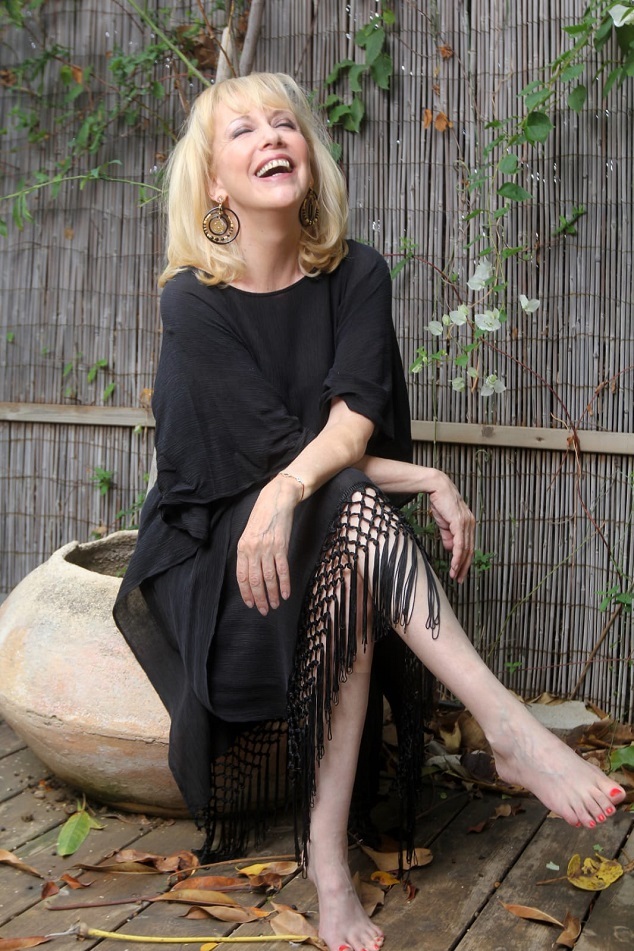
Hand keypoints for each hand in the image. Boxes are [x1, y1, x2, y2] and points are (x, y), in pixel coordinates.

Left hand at [236, 477, 298, 613]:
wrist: (276, 500)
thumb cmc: (262, 517)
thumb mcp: (248, 534)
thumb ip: (248, 552)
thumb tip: (250, 573)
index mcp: (242, 548)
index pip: (242, 576)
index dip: (246, 592)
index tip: (250, 604)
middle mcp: (253, 550)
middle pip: (255, 581)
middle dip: (259, 599)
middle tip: (264, 610)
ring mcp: (267, 549)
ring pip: (269, 578)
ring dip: (272, 595)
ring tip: (275, 605)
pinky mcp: (281, 547)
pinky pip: (282, 570)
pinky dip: (284, 584)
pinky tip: (285, 594)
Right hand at [427, 473, 474, 582]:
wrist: (437, 487)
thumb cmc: (440, 502)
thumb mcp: (444, 523)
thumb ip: (448, 536)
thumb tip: (451, 549)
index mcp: (468, 524)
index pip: (468, 546)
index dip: (464, 561)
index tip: (459, 572)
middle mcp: (470, 524)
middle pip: (470, 550)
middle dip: (464, 567)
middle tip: (459, 579)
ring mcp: (467, 524)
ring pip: (466, 549)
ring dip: (460, 565)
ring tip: (455, 575)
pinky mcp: (460, 523)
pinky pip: (460, 544)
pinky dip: (458, 556)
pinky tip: (454, 565)